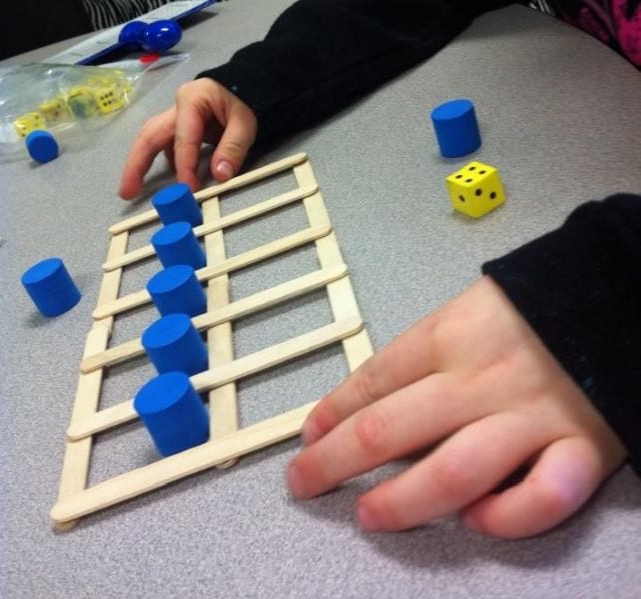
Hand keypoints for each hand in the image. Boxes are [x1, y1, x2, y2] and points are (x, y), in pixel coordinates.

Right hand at [119, 78, 257, 198]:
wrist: (247, 86)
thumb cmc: (244, 101)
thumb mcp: (245, 123)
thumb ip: (233, 148)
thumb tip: (220, 175)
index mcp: (192, 100)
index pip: (183, 139)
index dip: (184, 166)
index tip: (188, 189)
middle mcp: (176, 108)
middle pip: (149, 136)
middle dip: (136, 164)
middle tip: (127, 191)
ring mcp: (174, 118)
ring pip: (150, 140)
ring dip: (139, 164)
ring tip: (130, 189)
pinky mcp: (178, 128)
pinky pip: (164, 147)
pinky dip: (159, 163)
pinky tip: (163, 181)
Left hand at [287, 276, 625, 538]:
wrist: (615, 294)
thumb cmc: (531, 306)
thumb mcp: (465, 310)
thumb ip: (423, 353)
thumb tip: (370, 401)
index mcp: (449, 336)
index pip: (372, 380)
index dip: (332, 412)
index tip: (308, 437)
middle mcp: (480, 378)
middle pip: (390, 428)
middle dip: (334, 460)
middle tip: (303, 481)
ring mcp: (530, 415)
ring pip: (452, 471)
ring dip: (400, 501)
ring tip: (367, 515)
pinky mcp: (582, 447)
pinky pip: (544, 496)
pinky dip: (507, 517)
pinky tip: (477, 521)